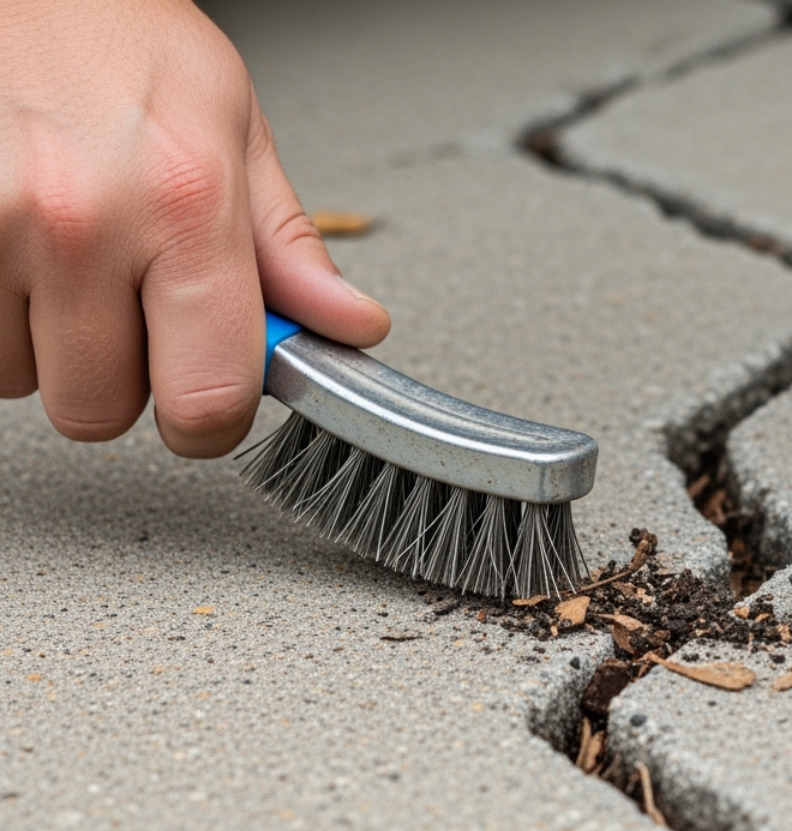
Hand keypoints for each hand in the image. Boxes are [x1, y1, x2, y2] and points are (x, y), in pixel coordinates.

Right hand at [0, 0, 389, 456]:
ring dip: (48, 344)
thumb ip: (288, 248)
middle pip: (101, 409)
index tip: (208, 404)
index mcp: (185, 203)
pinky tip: (19, 260)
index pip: (208, 396)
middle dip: (122, 380)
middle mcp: (81, 221)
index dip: (211, 421)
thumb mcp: (233, 128)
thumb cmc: (118, 35)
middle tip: (130, 312)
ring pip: (21, 380)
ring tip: (66, 263)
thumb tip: (349, 328)